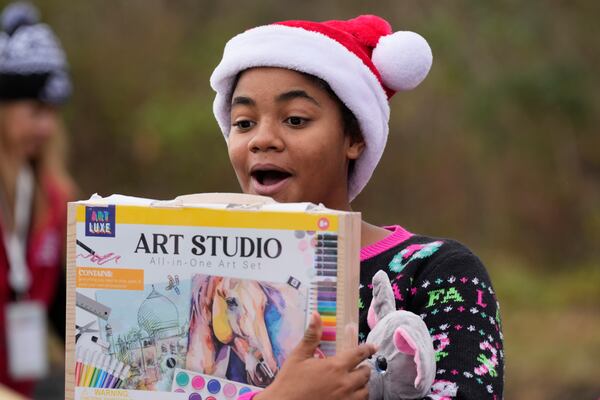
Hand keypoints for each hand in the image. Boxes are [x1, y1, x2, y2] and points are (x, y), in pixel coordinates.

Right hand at [255, 312, 374, 399]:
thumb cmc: (289, 381)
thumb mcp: (298, 356)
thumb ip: (311, 336)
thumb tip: (317, 315)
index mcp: (335, 367)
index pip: (359, 354)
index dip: (368, 349)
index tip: (373, 347)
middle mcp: (345, 383)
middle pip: (365, 374)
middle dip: (364, 368)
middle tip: (359, 366)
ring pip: (365, 392)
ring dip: (363, 385)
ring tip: (356, 381)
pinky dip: (358, 398)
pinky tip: (350, 395)